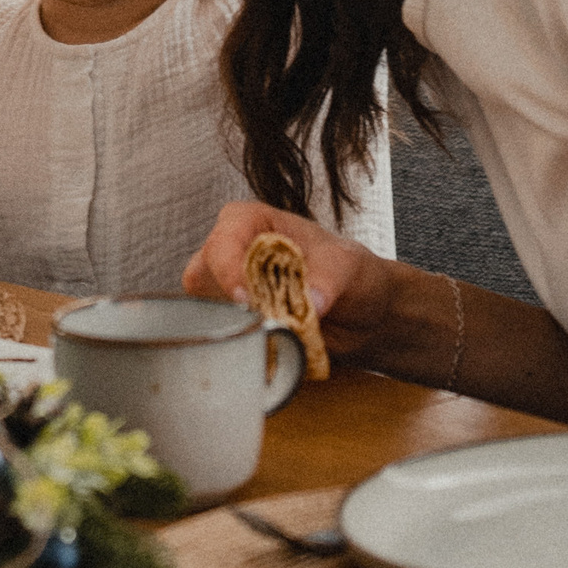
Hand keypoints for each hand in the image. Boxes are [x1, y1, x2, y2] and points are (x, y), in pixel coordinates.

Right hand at [181, 200, 398, 360]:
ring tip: (272, 335)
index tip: (246, 299)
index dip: (228, 269)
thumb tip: (311, 302)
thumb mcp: (348, 266)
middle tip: (261, 323)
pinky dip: (242, 344)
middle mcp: (233, 252)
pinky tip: (271, 345)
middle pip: (203, 274)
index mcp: (252, 221)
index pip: (223, 241)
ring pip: (205, 309)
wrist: (364, 313)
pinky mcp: (235, 320)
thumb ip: (329, 278)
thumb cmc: (352, 273)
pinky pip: (222, 334)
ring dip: (235, 326)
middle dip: (227, 302)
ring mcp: (229, 288)